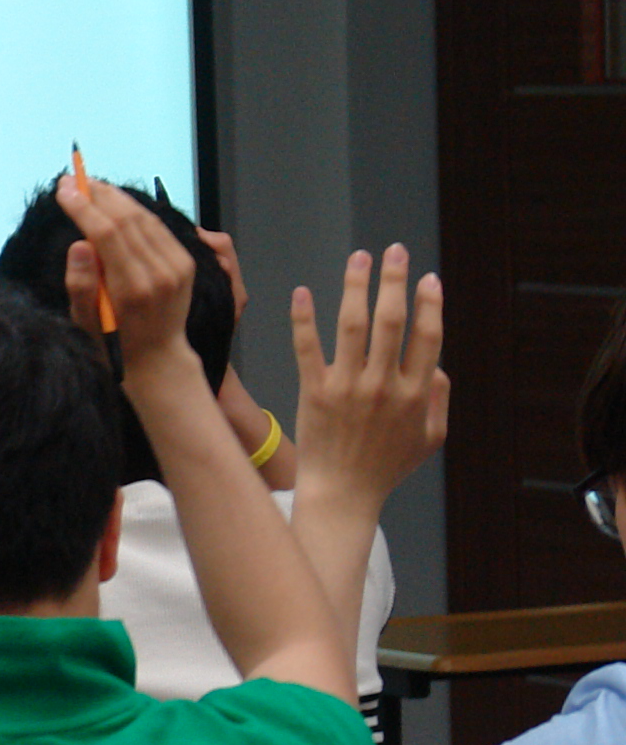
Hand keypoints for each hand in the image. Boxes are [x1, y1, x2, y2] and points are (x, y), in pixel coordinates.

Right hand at [58, 172, 198, 381]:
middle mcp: (159, 273)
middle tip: (73, 180)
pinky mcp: (185, 265)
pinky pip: (160, 228)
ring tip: (92, 185)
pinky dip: (138, 211)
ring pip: (145, 219)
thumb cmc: (114, 344)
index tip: (63, 189)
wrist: (158, 360)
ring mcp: (176, 268)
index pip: (106, 233)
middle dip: (98, 195)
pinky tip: (120, 204)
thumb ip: (81, 283)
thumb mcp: (85, 323)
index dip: (83, 206)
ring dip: (117, 198)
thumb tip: (80, 244)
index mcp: (132, 288)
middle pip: (127, 219)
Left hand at [288, 245, 447, 507]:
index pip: (427, 338)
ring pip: (353, 326)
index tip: (428, 278)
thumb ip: (438, 400)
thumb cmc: (387, 467)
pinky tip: (304, 292)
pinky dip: (305, 319)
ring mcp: (347, 388)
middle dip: (395, 281)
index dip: (430, 304)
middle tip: (394, 251)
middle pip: (392, 322)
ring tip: (359, 258)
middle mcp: (383, 386)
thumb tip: (439, 365)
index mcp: (414, 395)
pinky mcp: (314, 392)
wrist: (343, 493)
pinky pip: (308, 349)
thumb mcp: (430, 439)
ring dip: (356, 287)